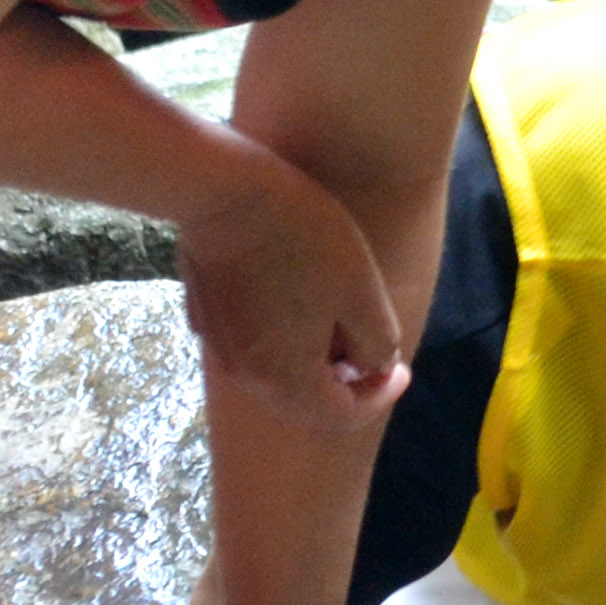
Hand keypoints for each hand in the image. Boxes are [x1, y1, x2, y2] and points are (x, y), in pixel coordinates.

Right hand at [175, 153, 406, 434]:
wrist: (225, 189)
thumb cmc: (304, 239)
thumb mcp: (362, 291)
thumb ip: (376, 342)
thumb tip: (372, 365)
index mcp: (286, 379)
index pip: (342, 416)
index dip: (380, 396)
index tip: (401, 368)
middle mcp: (246, 375)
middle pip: (304, 402)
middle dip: (345, 384)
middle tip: (374, 352)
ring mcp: (219, 347)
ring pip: (275, 374)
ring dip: (312, 362)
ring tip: (340, 323)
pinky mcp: (204, 317)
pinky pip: (252, 346)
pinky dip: (281, 340)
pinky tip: (297, 300)